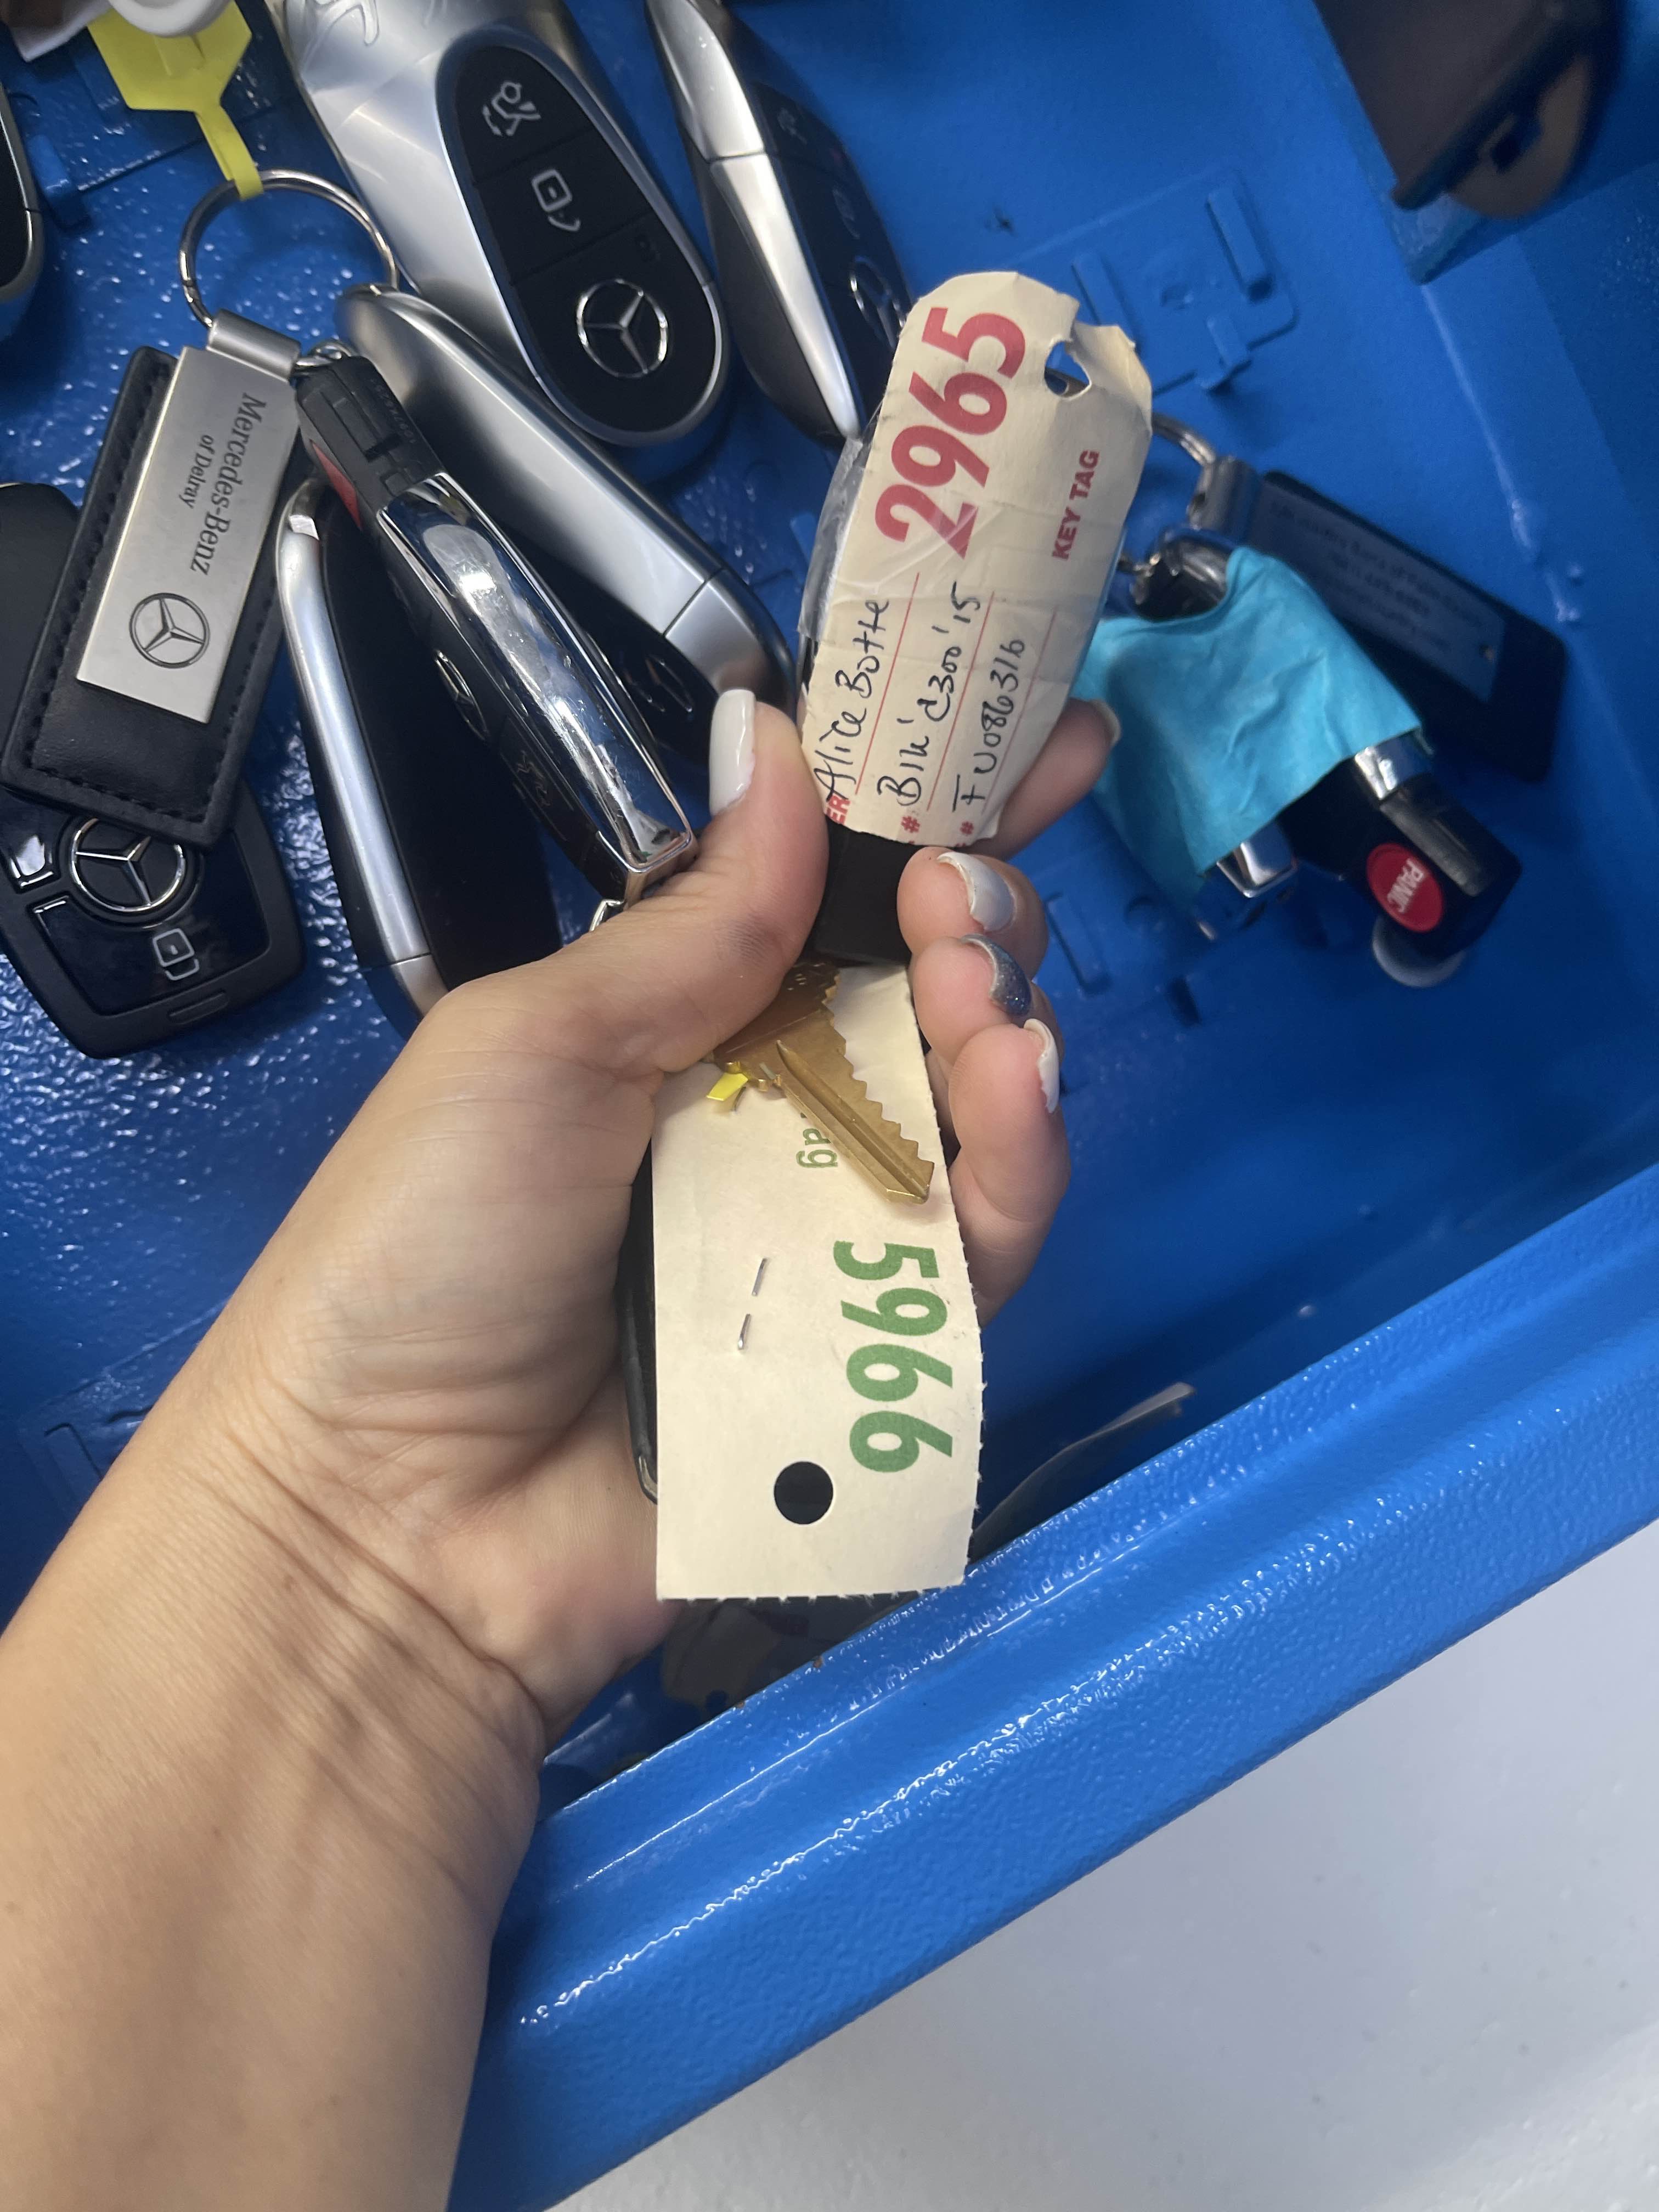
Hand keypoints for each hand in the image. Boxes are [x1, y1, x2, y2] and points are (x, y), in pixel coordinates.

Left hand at [165, 696, 1111, 1742]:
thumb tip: (784, 741)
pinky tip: (1014, 1078)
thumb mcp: (537, 1044)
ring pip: (974, 1106)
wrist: (396, 1512)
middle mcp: (767, 1118)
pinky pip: (984, 1244)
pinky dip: (1021, 1155)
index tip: (1018, 734)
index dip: (919, 817)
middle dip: (972, 909)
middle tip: (965, 878)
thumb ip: (692, 919)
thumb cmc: (428, 1247)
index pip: (823, 899)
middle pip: (921, 994)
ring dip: (999, 1013)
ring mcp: (830, 1235)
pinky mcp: (882, 1351)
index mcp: (674, 1027)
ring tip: (972, 970)